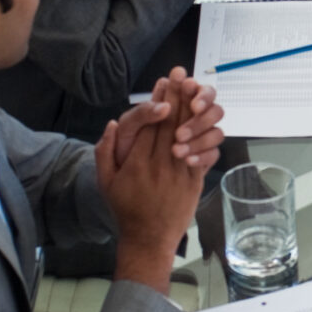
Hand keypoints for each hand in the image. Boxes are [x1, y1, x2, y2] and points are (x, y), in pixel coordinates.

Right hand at [97, 72, 224, 287]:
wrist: (148, 238)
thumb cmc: (125, 209)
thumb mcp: (105, 182)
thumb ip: (105, 152)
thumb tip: (112, 124)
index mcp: (136, 162)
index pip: (149, 124)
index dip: (158, 99)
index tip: (163, 80)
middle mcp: (158, 163)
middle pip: (170, 123)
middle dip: (177, 95)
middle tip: (182, 74)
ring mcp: (177, 172)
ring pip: (186, 135)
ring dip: (192, 109)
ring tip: (195, 88)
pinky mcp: (192, 181)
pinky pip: (200, 155)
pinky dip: (203, 134)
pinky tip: (205, 118)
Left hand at [107, 69, 223, 169]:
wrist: (128, 184)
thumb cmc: (126, 150)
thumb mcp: (127, 128)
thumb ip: (142, 113)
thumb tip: (165, 107)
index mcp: (173, 104)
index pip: (191, 88)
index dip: (194, 89)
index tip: (188, 91)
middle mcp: (191, 118)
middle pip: (213, 107)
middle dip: (203, 114)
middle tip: (184, 125)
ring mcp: (200, 138)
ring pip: (216, 131)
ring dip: (200, 137)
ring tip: (177, 149)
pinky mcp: (204, 157)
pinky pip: (214, 154)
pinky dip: (203, 156)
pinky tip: (187, 161)